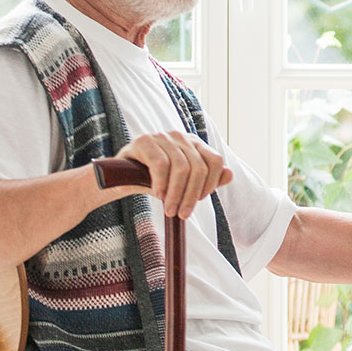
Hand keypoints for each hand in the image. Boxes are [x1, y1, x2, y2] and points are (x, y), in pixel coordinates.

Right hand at [115, 131, 231, 219]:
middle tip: (182, 214)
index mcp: (194, 144)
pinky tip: (158, 195)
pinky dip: (161, 183)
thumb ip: (206, 180)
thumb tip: (230, 174)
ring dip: (176, 194)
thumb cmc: (156, 181)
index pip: (215, 161)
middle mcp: (181, 137)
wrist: (121, 179)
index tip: (199, 201)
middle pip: (198, 167)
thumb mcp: (183, 184)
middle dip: (191, 195)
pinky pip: (160, 164)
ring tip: (169, 209)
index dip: (211, 183)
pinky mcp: (145, 141)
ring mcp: (163, 136)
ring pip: (181, 167)